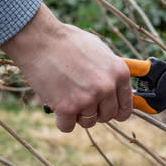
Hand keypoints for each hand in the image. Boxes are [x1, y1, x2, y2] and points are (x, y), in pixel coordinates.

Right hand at [0, 5, 132, 131]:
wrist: (39, 38)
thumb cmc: (66, 41)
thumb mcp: (98, 50)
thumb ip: (109, 72)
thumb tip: (115, 89)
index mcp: (119, 73)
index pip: (125, 107)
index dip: (114, 111)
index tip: (104, 111)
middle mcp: (107, 87)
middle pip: (106, 117)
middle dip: (93, 112)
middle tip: (79, 100)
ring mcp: (88, 98)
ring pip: (87, 123)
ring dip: (76, 115)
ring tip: (65, 95)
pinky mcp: (67, 107)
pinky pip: (67, 126)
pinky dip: (60, 119)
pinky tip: (55, 103)